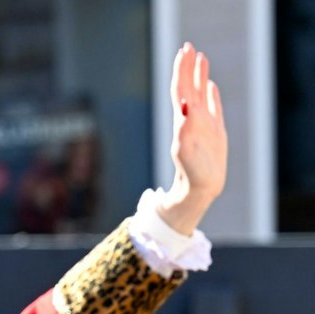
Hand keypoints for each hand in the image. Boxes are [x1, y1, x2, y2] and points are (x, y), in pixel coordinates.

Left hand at [158, 43, 226, 236]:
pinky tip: (211, 83)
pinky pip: (212, 107)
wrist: (200, 187)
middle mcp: (192, 118)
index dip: (182, 71)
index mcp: (184, 120)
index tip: (183, 52)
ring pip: (200, 93)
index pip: (181, 90)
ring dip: (199, 75)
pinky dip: (211, 93)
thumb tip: (183, 112)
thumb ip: (184, 131)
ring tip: (200, 57)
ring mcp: (203, 123)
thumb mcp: (186, 151)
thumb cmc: (192, 172)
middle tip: (188, 46)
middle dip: (188, 67)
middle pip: (189, 87)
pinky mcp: (213, 130)